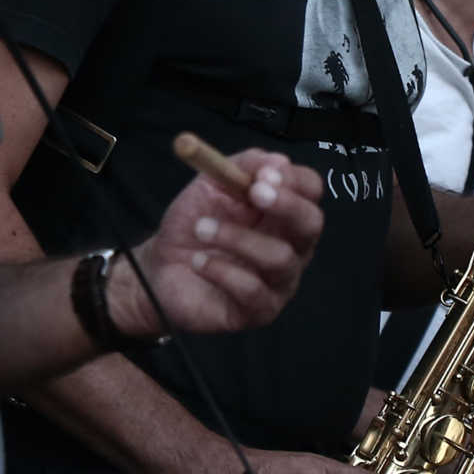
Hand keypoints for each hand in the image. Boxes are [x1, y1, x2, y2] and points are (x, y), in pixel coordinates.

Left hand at [109, 150, 323, 339]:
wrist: (161, 266)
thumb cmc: (195, 223)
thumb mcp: (213, 183)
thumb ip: (244, 165)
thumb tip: (277, 163)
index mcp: (284, 212)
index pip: (311, 190)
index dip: (293, 181)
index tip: (263, 176)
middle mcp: (292, 246)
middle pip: (312, 224)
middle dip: (286, 205)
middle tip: (253, 194)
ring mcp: (280, 281)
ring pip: (280, 258)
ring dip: (236, 238)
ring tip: (201, 229)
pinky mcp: (260, 310)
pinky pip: (253, 290)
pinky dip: (221, 270)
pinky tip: (198, 261)